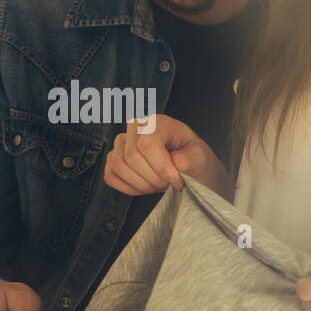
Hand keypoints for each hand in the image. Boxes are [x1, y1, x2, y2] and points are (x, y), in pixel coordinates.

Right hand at [103, 114, 217, 195]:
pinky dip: (129, 188)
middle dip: (153, 179)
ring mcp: (121, 142)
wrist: (185, 164)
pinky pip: (111, 176)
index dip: (161, 168)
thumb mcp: (199, 157)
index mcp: (157, 122)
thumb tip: (177, 162)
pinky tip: (146, 187)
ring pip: (119, 167)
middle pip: (132, 158)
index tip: (176, 181)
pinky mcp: (113, 158)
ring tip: (159, 185)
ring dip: (141, 185)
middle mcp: (135, 127)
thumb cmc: (190, 157)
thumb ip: (190, 159)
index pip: (147, 144)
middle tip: (168, 184)